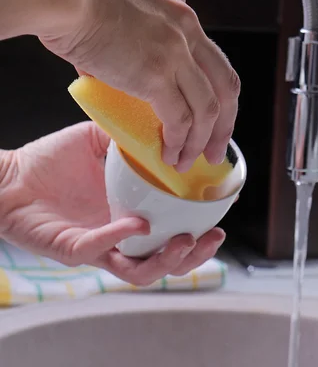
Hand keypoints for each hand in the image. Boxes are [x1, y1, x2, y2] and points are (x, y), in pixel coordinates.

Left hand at [0, 122, 226, 285]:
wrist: (9, 175)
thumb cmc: (54, 162)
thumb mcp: (101, 141)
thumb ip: (132, 138)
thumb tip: (165, 124)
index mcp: (134, 217)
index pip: (174, 237)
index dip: (200, 236)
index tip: (219, 220)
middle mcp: (121, 239)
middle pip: (166, 264)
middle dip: (194, 258)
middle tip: (211, 238)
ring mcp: (98, 248)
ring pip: (140, 272)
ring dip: (167, 261)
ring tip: (185, 241)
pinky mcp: (71, 250)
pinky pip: (99, 251)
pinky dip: (120, 239)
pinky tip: (136, 225)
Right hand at [39, 0, 239, 171]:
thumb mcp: (124, 0)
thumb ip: (135, 28)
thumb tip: (115, 58)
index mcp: (181, 14)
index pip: (213, 61)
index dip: (216, 94)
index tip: (211, 117)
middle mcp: (187, 32)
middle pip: (224, 87)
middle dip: (225, 124)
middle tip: (216, 149)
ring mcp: (175, 53)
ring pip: (207, 109)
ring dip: (201, 141)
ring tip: (189, 161)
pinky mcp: (155, 74)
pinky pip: (179, 118)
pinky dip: (177, 142)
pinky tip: (169, 155)